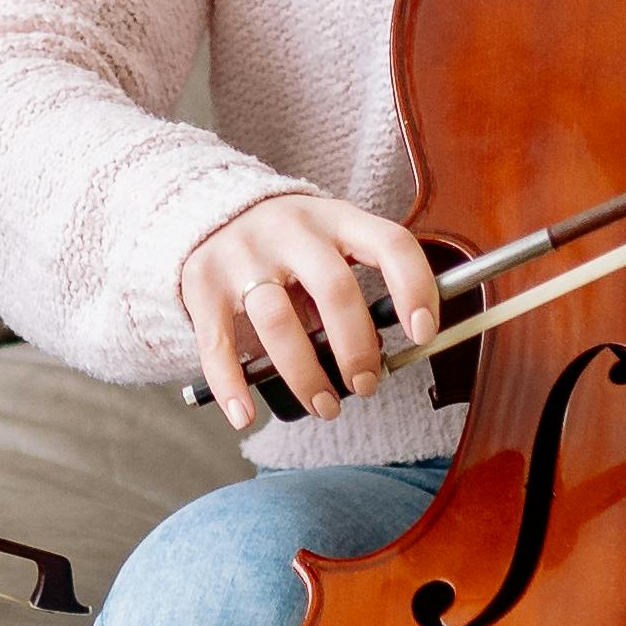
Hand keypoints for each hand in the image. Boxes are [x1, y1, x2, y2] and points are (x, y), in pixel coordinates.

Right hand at [179, 189, 446, 432]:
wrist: (207, 209)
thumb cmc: (287, 245)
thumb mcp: (327, 246)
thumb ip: (349, 291)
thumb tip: (377, 355)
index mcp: (336, 219)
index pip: (390, 244)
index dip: (414, 288)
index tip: (424, 334)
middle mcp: (290, 229)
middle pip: (334, 289)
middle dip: (357, 347)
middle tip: (367, 384)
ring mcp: (242, 254)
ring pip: (278, 321)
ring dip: (306, 375)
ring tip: (325, 405)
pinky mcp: (201, 283)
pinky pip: (218, 343)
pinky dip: (232, 385)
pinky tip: (245, 416)